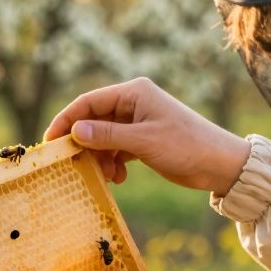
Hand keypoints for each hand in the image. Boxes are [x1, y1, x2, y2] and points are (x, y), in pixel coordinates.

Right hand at [44, 77, 250, 195]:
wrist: (221, 164)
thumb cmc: (186, 146)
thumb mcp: (143, 142)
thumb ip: (107, 136)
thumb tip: (75, 132)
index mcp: (134, 93)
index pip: (88, 102)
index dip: (66, 121)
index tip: (49, 143)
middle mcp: (133, 103)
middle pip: (93, 120)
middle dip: (83, 144)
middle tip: (70, 165)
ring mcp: (138, 121)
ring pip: (103, 137)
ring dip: (99, 157)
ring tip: (104, 177)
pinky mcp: (143, 139)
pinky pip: (116, 148)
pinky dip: (112, 162)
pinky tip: (118, 178)